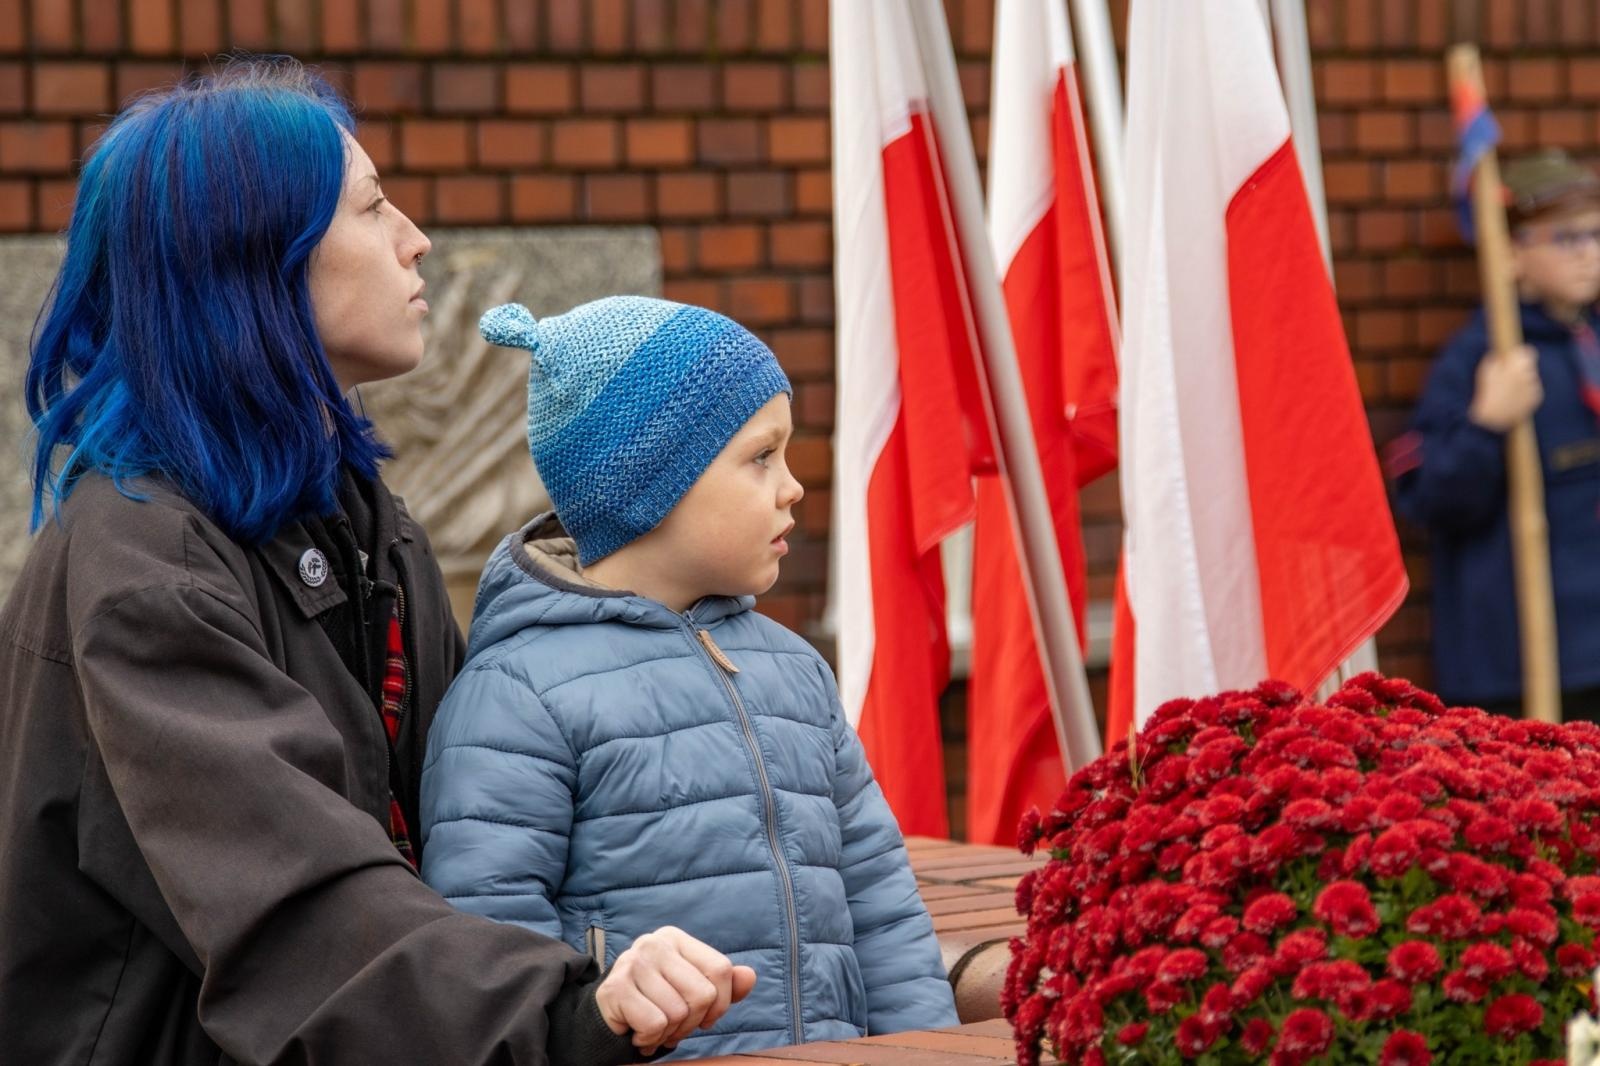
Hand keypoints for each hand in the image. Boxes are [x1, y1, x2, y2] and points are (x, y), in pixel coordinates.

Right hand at [594, 926, 757, 1054]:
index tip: (705, 1016)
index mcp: (676, 938)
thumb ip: (723, 984)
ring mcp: (633, 963)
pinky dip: (650, 1039)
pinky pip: (655, 1024)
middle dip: (692, 1023)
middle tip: (674, 1026)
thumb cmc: (655, 1002)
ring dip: (669, 1033)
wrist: (606, 1016)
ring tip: (654, 1028)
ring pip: (679, 1013)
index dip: (721, 1003)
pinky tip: (638, 1032)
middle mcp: (654, 944)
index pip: (721, 969)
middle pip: (703, 994)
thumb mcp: (692, 990)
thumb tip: (750, 977)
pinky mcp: (616, 988)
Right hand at [1468, 344, 1542, 431]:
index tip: (1513, 359)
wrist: (1490, 418)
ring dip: (1523, 381)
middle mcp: (1529, 374)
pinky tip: (1513, 398)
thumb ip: (1498, 359)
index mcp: (1517, 365)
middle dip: (1520, 369)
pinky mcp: (1536, 399)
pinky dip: (1525, 393)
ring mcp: (1534, 387)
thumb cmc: (1485, 392)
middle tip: (1507, 376)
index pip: (1528, 352)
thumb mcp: (1486, 370)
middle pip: (1530, 365)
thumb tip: (1504, 354)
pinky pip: (1533, 391)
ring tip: (1508, 390)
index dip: (1520, 355)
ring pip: (1531, 378)